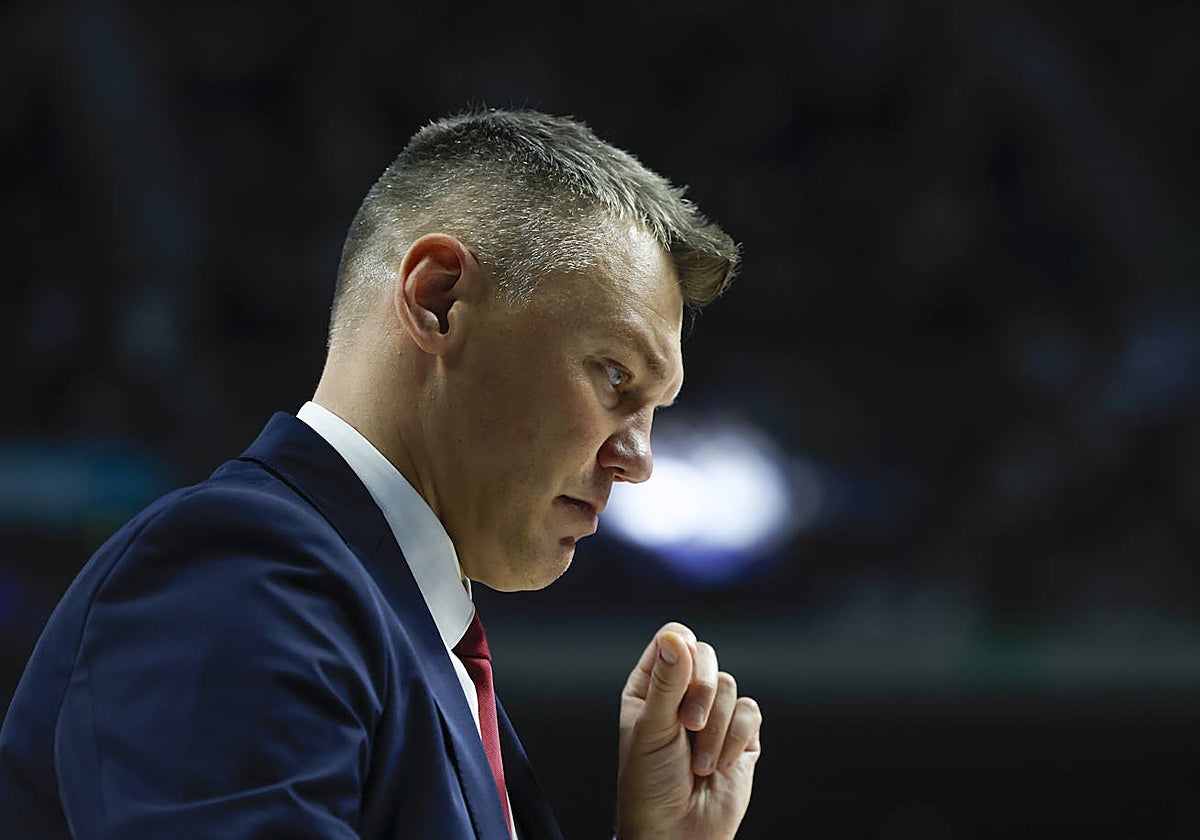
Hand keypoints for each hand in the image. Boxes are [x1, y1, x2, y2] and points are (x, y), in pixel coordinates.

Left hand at [616, 622, 762, 839]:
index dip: (682, 649)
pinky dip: (736, 740)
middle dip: (702, 692)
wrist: (677, 833)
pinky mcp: (742, 736)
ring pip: (730, 687)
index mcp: (652, 686)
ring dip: (715, 730)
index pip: (673, 639)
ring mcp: (714, 714)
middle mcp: (683, 694)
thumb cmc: (649, 785)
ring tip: (698, 763)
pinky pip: (751, 713)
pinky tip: (719, 765)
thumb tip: (677, 638)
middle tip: (689, 724)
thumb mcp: (651, 729)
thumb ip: (667, 682)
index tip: (682, 672)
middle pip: (707, 656)